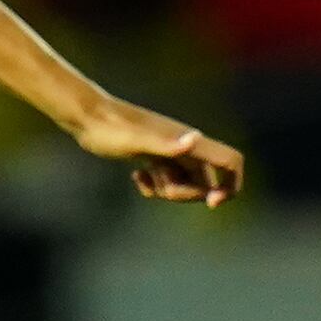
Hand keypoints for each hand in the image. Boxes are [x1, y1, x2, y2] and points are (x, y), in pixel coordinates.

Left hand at [72, 97, 243, 205]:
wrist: (89, 117)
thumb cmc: (111, 129)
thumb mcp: (138, 141)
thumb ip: (167, 143)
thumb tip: (194, 140)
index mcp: (190, 142)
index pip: (231, 161)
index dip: (231, 185)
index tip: (211, 202)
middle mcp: (185, 147)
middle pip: (206, 182)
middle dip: (187, 195)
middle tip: (160, 187)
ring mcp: (170, 153)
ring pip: (185, 184)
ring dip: (168, 191)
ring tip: (142, 177)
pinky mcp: (154, 157)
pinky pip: (166, 181)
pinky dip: (153, 187)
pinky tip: (136, 176)